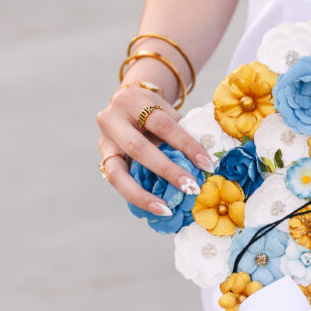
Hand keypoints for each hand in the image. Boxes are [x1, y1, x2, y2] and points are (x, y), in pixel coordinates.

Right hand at [96, 85, 214, 215]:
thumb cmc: (154, 110)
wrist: (128, 104)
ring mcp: (104, 142)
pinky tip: (154, 207)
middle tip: (190, 188)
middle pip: (138, 148)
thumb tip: (205, 163)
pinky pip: (116, 182)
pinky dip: (136, 196)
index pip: (162, 124)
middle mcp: (111, 120)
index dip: (186, 144)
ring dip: (142, 194)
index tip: (206, 164)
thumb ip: (182, 133)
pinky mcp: (103, 159)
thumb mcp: (167, 112)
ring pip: (117, 173)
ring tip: (165, 210)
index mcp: (132, 101)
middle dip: (167, 170)